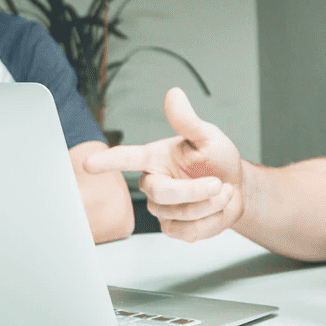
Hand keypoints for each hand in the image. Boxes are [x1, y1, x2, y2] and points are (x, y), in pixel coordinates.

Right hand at [83, 88, 243, 241]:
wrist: (237, 189)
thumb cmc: (218, 160)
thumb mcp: (208, 137)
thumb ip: (188, 121)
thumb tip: (174, 94)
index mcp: (155, 157)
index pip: (127, 158)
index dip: (108, 161)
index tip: (88, 164)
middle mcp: (154, 182)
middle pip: (162, 193)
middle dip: (195, 191)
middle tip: (218, 184)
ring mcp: (161, 208)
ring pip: (180, 214)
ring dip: (210, 204)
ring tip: (221, 191)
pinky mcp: (172, 228)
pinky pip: (187, 232)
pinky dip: (210, 222)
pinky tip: (214, 210)